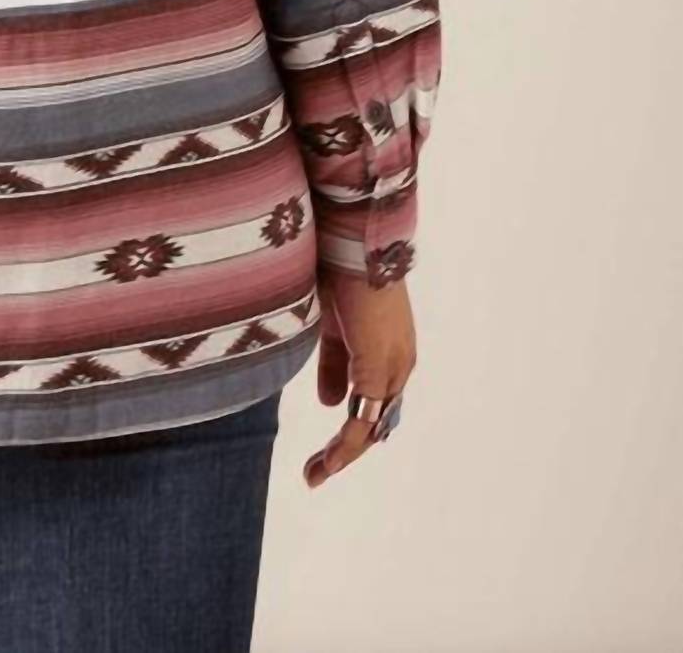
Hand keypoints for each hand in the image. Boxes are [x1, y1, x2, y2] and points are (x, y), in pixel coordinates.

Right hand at [303, 267, 415, 489]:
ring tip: (315, 475)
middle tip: (315, 473)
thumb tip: (329, 402)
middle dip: (345, 451)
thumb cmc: (336, 268)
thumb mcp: (330, 323)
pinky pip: (363, 417)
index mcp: (386, 349)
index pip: (371, 401)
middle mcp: (397, 362)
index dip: (348, 429)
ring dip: (343, 454)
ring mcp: (391, 365)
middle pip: (376, 422)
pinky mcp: (378, 365)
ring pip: (372, 426)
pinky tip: (328, 460)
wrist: (351, 237)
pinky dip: (346, 444)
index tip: (322, 451)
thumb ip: (333, 362)